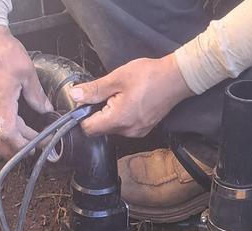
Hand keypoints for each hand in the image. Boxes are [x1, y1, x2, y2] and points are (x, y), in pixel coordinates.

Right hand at [0, 26, 52, 166]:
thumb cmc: (2, 51)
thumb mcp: (26, 70)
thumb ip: (36, 94)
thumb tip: (46, 110)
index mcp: (0, 98)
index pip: (8, 131)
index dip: (23, 142)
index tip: (38, 143)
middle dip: (17, 149)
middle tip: (34, 150)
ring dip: (1, 152)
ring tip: (14, 159)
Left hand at [69, 54, 193, 137]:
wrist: (176, 79)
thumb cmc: (150, 76)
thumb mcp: (118, 78)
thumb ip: (94, 89)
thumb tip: (75, 95)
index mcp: (118, 120)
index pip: (89, 129)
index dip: (83, 116)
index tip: (87, 102)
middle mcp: (127, 131)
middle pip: (100, 129)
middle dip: (98, 113)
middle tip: (108, 93)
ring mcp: (136, 132)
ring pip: (112, 128)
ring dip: (110, 114)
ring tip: (122, 96)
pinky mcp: (142, 130)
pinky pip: (124, 127)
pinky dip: (121, 116)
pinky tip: (130, 102)